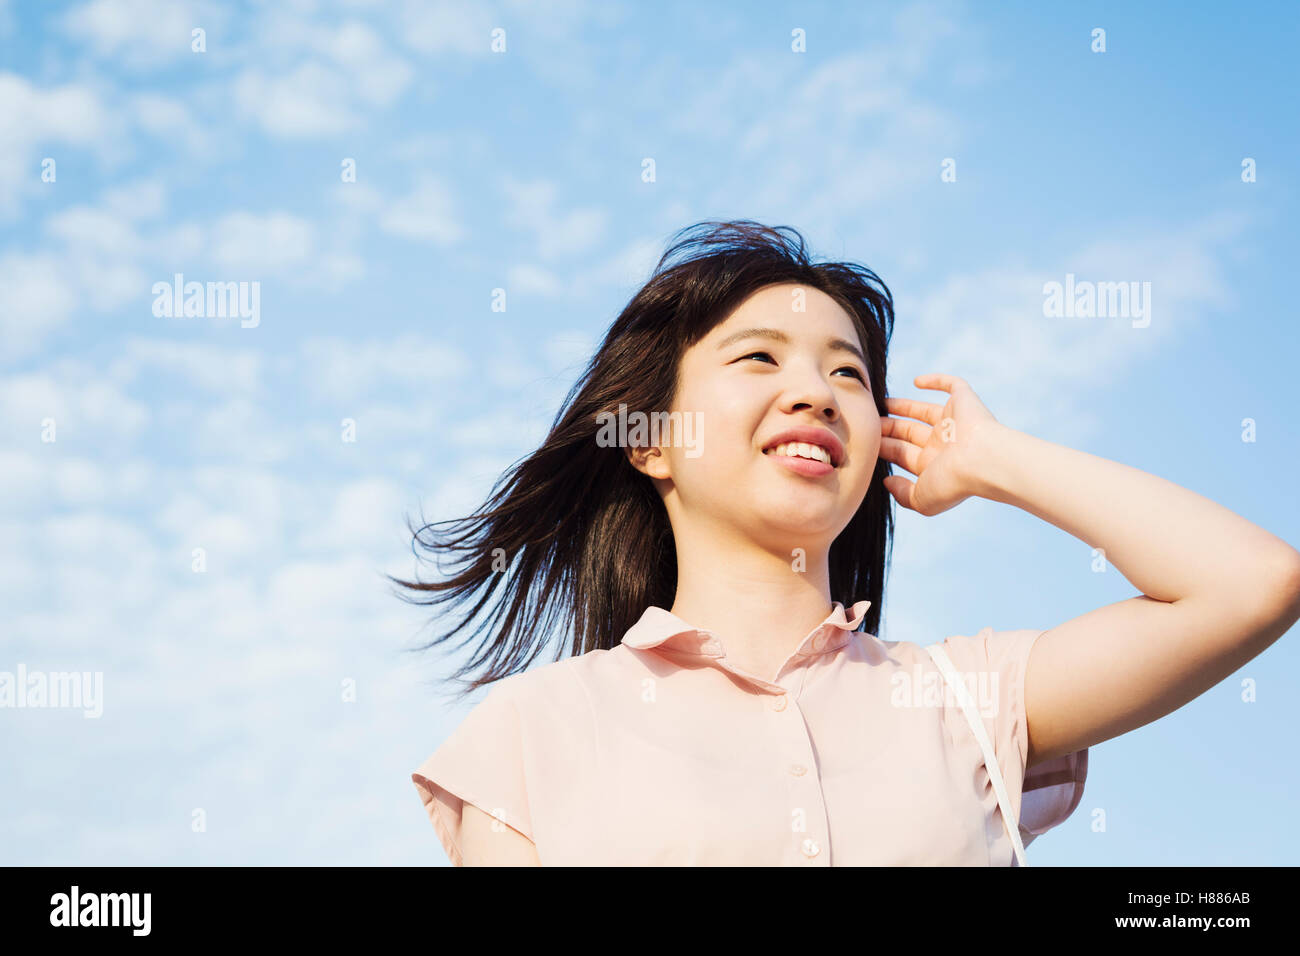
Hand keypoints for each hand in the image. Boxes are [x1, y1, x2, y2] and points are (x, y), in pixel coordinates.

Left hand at [880, 374, 1001, 515]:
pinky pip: (952, 386)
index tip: (865, 442)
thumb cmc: (954, 482)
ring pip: (924, 411)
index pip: (903, 454)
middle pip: (909, 433)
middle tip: (868, 420)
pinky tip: (917, 381)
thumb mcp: (921, 499)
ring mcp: (954, 422)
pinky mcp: (965, 401)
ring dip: (902, 407)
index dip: (884, 448)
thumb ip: (902, 494)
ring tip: (881, 402)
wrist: (985, 460)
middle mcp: (943, 444)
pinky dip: (936, 380)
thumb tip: (887, 482)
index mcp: (934, 465)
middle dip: (888, 428)